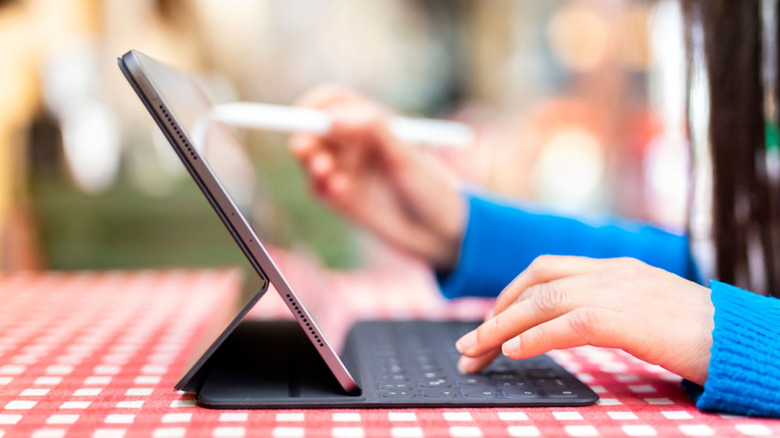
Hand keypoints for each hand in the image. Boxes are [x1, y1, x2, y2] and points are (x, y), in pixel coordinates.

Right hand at [290, 85, 465, 269]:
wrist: (438, 232)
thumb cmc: (430, 187)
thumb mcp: (406, 155)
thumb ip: (372, 130)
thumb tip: (331, 117)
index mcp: (371, 121)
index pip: (332, 101)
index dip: (314, 105)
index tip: (306, 117)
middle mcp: (354, 142)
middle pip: (314, 128)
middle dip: (305, 136)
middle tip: (303, 150)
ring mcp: (345, 169)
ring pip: (310, 157)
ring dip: (311, 161)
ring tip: (326, 172)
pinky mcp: (339, 196)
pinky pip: (316, 185)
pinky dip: (321, 185)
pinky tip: (341, 192)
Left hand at [455, 256, 713, 385]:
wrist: (738, 337)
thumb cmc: (695, 332)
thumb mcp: (643, 309)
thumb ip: (605, 308)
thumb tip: (563, 326)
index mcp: (612, 268)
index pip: (545, 270)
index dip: (509, 295)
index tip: (489, 324)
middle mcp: (610, 272)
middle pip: (534, 282)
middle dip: (495, 313)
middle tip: (469, 345)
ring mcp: (618, 291)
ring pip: (542, 300)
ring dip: (501, 327)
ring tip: (475, 353)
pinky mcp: (626, 317)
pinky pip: (567, 323)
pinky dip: (534, 336)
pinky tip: (513, 352)